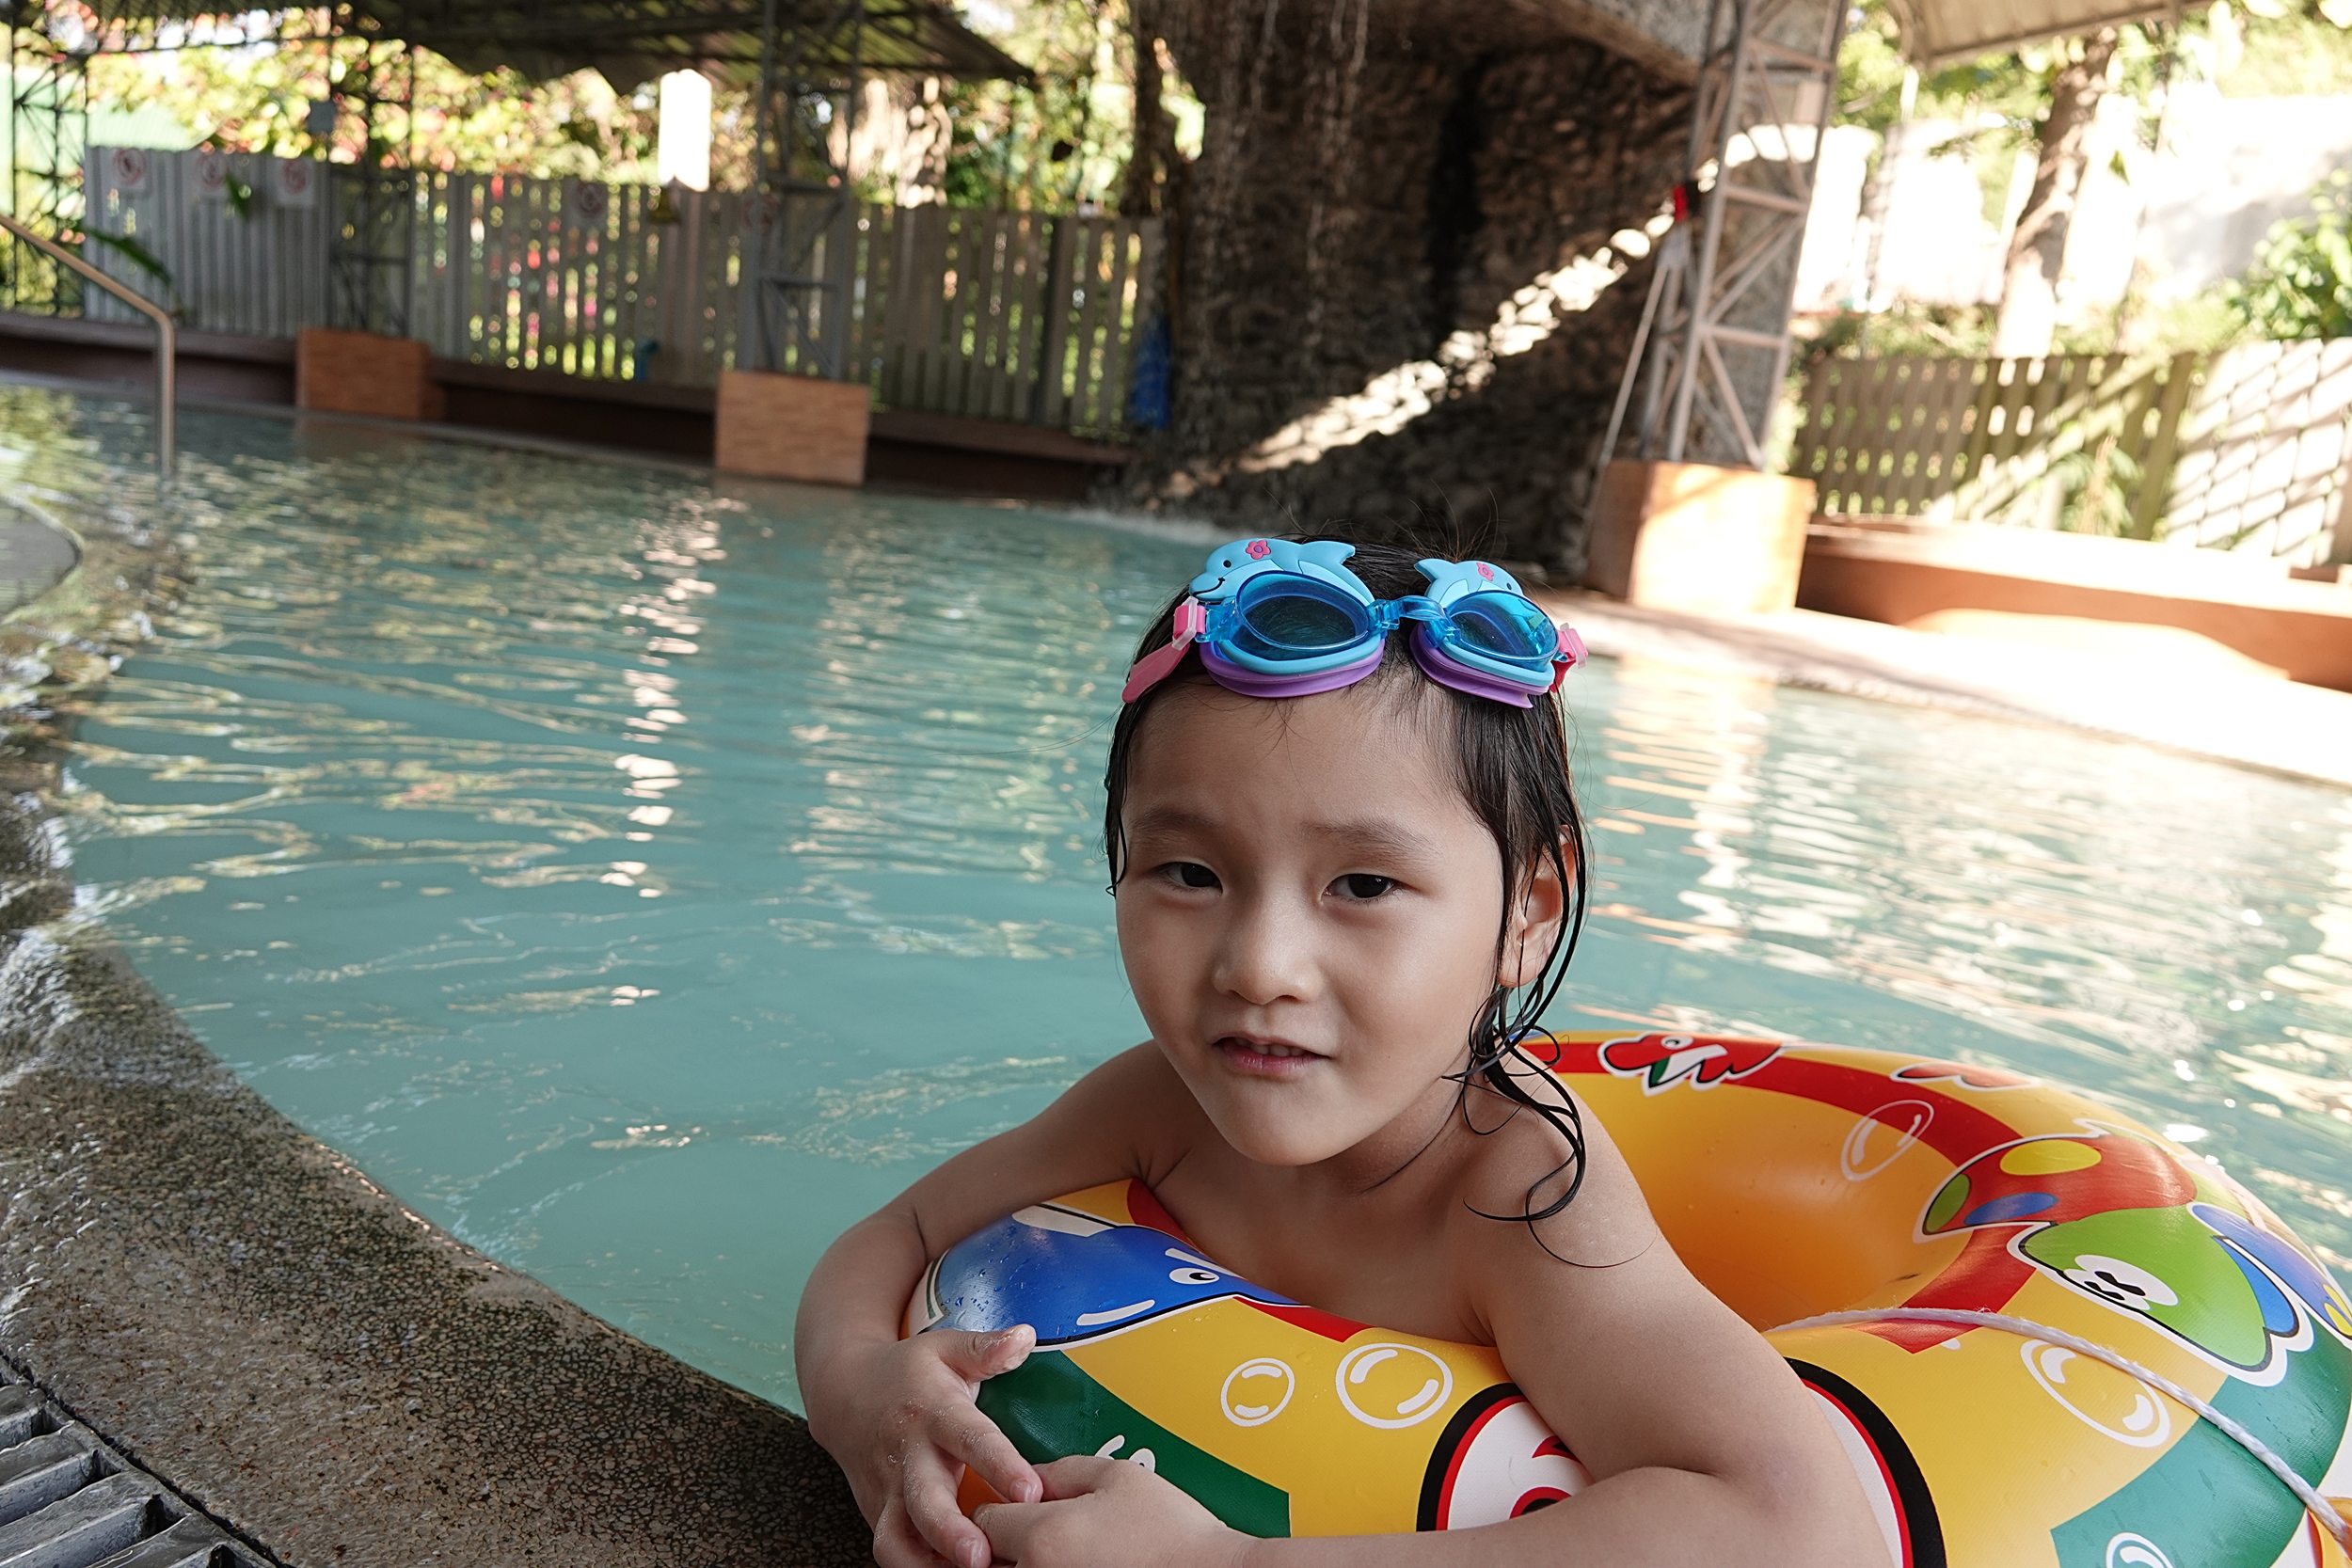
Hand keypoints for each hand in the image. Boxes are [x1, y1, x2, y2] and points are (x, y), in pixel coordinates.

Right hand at [819, 1326, 1043, 1567]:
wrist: (842, 1392)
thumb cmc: (906, 1372)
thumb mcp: (944, 1348)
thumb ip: (985, 1348)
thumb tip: (1025, 1335)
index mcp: (933, 1412)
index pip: (970, 1439)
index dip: (1000, 1466)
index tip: (1029, 1491)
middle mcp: (907, 1455)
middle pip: (924, 1501)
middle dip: (950, 1532)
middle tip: (979, 1556)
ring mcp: (887, 1490)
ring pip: (897, 1536)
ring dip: (926, 1561)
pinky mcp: (876, 1513)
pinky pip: (891, 1548)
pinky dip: (915, 1567)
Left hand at [974, 1456, 1252, 1567]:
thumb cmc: (1173, 1532)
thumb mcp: (1119, 1477)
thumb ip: (1064, 1470)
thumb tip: (1032, 1477)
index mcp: (1043, 1535)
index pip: (983, 1519)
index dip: (999, 1508)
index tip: (1016, 1510)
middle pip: (985, 1562)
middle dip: (999, 1547)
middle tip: (1025, 1536)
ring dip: (1018, 1566)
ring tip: (1052, 1555)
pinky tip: (1067, 1567)